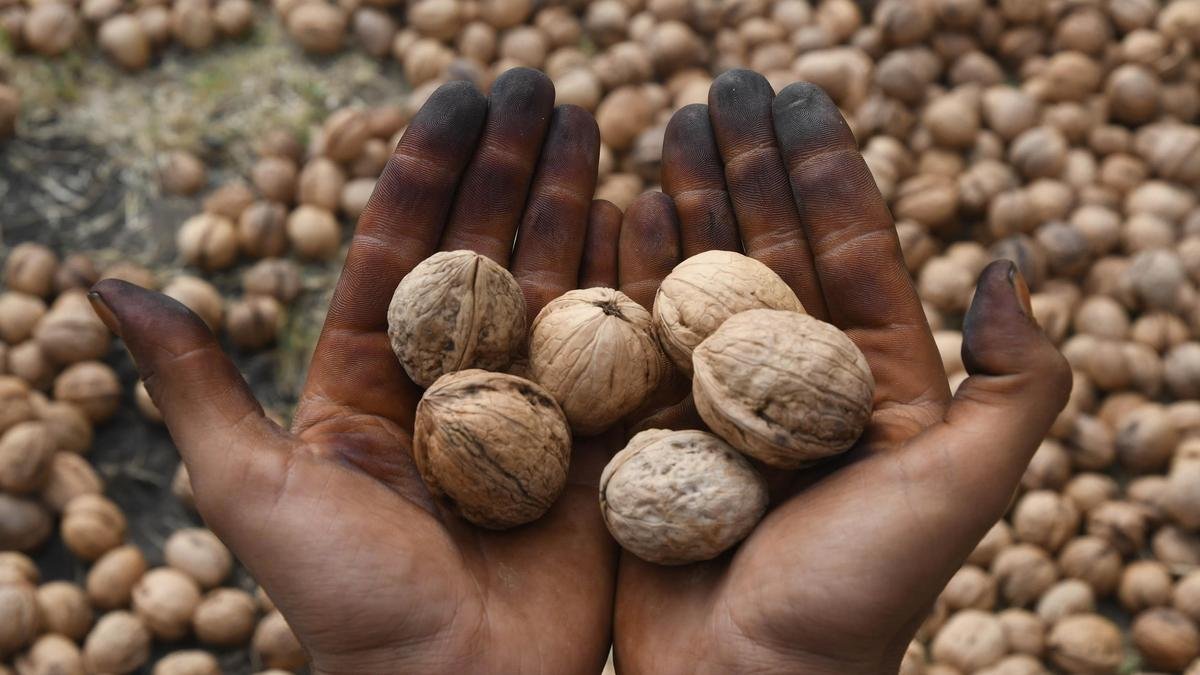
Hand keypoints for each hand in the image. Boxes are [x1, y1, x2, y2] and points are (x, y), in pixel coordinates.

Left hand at [90, 69, 625, 673]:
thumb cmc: (350, 600)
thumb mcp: (255, 487)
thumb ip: (196, 385)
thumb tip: (106, 284)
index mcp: (370, 383)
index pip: (401, 251)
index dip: (428, 172)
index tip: (458, 98)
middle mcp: (453, 384)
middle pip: (484, 250)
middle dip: (512, 165)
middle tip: (541, 83)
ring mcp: (530, 410)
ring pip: (552, 283)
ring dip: (574, 200)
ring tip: (594, 119)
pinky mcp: (595, 442)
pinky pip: (616, 347)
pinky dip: (631, 278)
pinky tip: (646, 210)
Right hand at [612, 70, 1071, 673]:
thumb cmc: (858, 588)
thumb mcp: (963, 485)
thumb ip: (1014, 382)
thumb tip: (1011, 265)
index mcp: (873, 381)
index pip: (848, 249)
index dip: (823, 170)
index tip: (794, 97)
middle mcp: (793, 381)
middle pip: (767, 247)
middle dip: (745, 164)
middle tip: (719, 90)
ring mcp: (716, 401)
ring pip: (700, 278)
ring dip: (683, 198)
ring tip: (664, 122)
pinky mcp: (651, 428)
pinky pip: (637, 333)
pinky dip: (627, 268)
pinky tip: (617, 204)